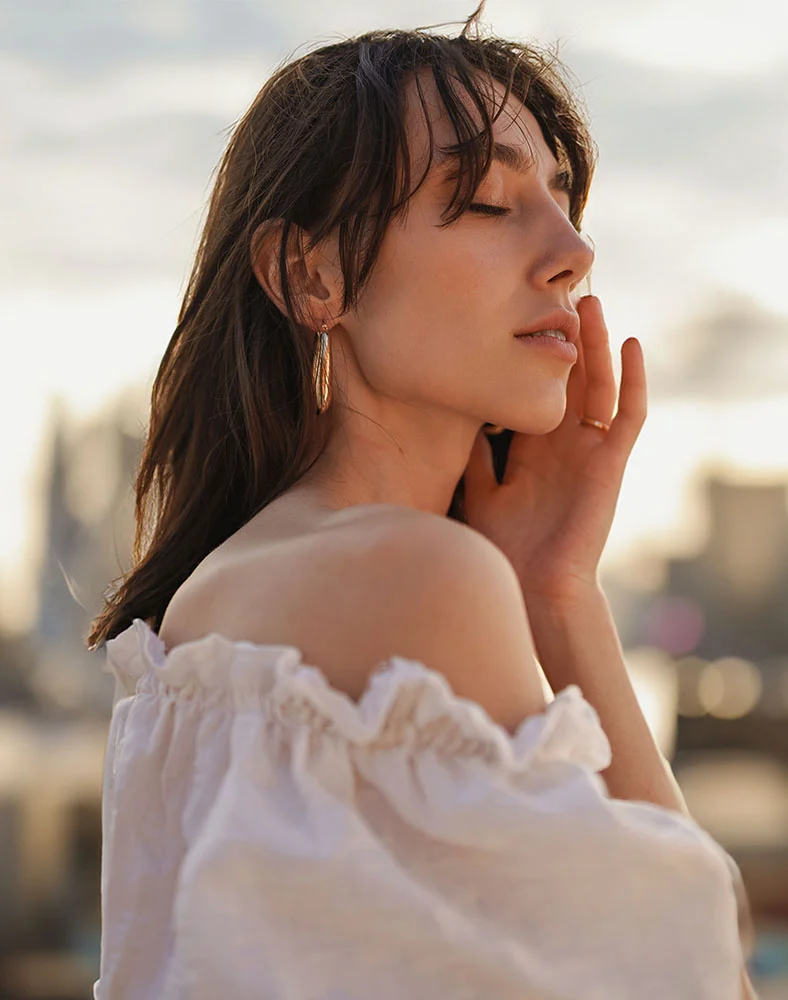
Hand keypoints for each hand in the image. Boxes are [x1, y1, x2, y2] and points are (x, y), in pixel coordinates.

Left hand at [462, 295, 645, 605]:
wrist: (533, 586)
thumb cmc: (504, 547)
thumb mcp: (481, 491)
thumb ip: (475, 457)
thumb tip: (456, 416)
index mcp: (533, 448)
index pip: (536, 390)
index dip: (530, 356)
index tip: (517, 315)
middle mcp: (563, 444)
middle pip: (569, 380)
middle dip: (565, 340)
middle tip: (555, 295)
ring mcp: (589, 451)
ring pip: (599, 386)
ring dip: (598, 346)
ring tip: (591, 304)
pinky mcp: (611, 463)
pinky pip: (629, 414)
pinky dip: (635, 380)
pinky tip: (631, 343)